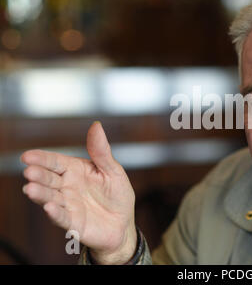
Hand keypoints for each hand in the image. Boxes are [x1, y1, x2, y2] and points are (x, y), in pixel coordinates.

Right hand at [21, 121, 136, 263]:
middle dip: (38, 175)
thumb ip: (101, 151)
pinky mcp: (73, 223)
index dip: (42, 159)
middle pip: (49, 179)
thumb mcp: (113, 170)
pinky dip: (55, 213)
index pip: (56, 162)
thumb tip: (96, 125)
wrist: (123, 224)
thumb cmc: (117, 195)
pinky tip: (48, 207)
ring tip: (30, 189)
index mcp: (76, 170)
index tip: (28, 156)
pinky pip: (62, 217)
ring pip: (50, 198)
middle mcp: (67, 187)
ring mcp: (68, 205)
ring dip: (40, 194)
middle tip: (29, 172)